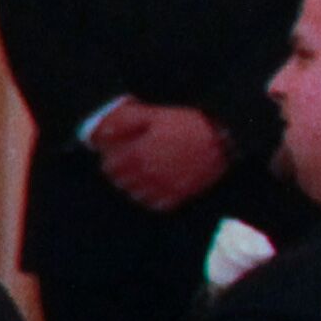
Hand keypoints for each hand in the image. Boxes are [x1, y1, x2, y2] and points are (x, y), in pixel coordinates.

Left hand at [92, 99, 231, 212]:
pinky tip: (156, 187)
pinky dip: (153, 199)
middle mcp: (147, 174)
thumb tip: (101, 133)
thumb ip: (124, 122)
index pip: (110, 167)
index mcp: (137, 154)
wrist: (220, 137)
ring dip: (135, 187)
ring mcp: (164, 186)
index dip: (111, 160)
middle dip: (122, 173)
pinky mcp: (180, 194)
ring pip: (137, 195)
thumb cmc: (185, 124)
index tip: (117, 155)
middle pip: (121, 182)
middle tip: (130, 165)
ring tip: (142, 176)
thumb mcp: (152, 115)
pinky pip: (157, 204)